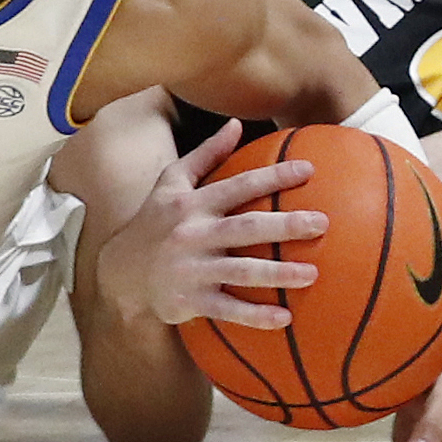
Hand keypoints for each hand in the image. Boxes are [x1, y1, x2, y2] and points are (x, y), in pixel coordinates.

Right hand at [94, 118, 328, 329]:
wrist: (119, 272)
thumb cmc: (155, 221)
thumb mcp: (171, 181)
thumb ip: (206, 154)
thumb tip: (235, 123)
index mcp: (192, 203)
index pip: (238, 185)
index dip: (273, 176)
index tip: (308, 170)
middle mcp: (193, 234)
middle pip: (245, 228)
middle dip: (285, 225)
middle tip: (322, 224)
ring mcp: (191, 270)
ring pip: (240, 271)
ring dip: (277, 274)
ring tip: (312, 274)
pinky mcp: (189, 301)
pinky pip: (227, 309)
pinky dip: (255, 316)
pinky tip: (285, 318)